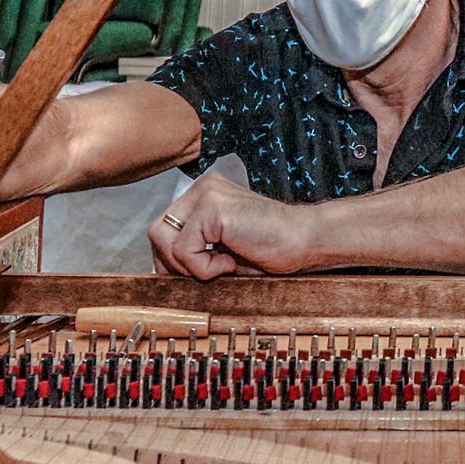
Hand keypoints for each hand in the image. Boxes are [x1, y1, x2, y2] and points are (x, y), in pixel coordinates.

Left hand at [148, 173, 319, 279]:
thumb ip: (194, 250)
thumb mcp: (223, 249)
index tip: (194, 274)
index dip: (172, 257)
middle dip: (174, 263)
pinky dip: (204, 268)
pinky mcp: (212, 208)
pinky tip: (231, 262)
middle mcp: (202, 188)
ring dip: (190, 266)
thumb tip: (160, 270)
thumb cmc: (273, 248)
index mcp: (205, 194)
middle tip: (209, 272)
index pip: (165, 227)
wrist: (307, 240)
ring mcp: (206, 195)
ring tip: (223, 265)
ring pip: (164, 240)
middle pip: (157, 232)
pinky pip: (185, 250)